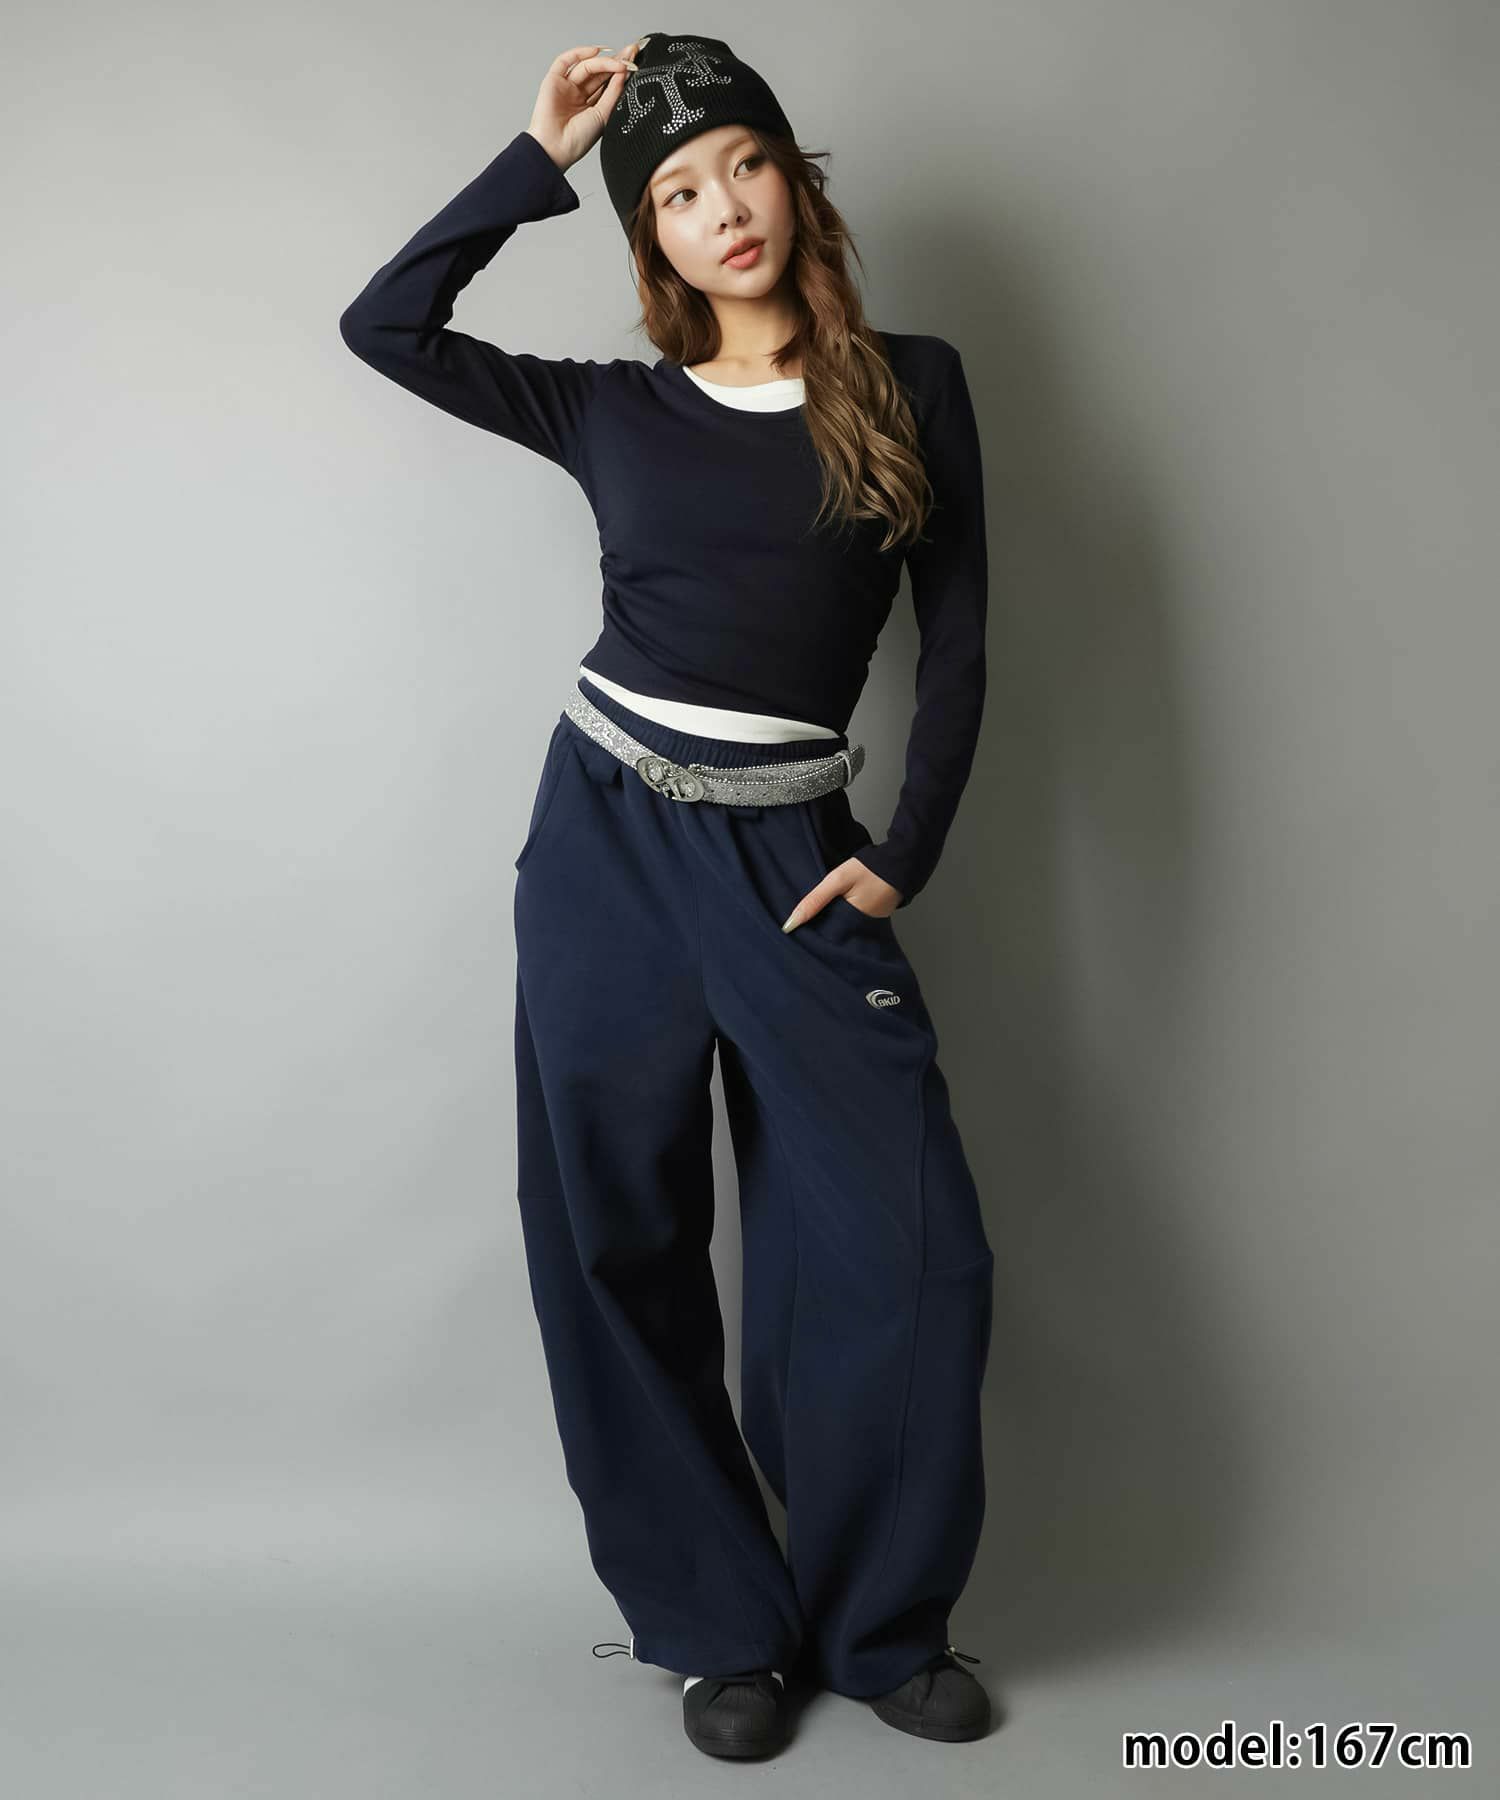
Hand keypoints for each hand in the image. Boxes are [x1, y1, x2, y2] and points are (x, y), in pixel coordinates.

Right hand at [526, 40, 641, 172]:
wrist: (556, 148)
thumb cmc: (577, 140)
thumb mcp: (604, 115)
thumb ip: (614, 92)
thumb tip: (624, 71)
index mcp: (592, 107)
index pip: (609, 84)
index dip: (621, 72)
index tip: (635, 62)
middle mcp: (579, 95)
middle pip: (599, 72)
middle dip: (616, 61)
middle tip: (631, 54)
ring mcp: (567, 87)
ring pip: (586, 66)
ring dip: (604, 61)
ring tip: (619, 62)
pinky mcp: (553, 80)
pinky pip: (565, 61)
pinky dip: (580, 53)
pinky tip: (596, 52)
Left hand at [781, 859, 902, 930]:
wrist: (900, 862)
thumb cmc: (869, 870)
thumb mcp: (837, 880)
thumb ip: (814, 900)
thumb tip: (790, 924)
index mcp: (851, 925)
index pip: (824, 935)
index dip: (810, 931)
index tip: (794, 929)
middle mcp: (861, 930)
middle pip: (833, 932)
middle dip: (819, 927)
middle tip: (802, 922)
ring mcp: (869, 925)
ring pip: (843, 926)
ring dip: (832, 921)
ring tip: (816, 915)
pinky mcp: (874, 917)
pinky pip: (853, 920)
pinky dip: (844, 915)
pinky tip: (836, 908)